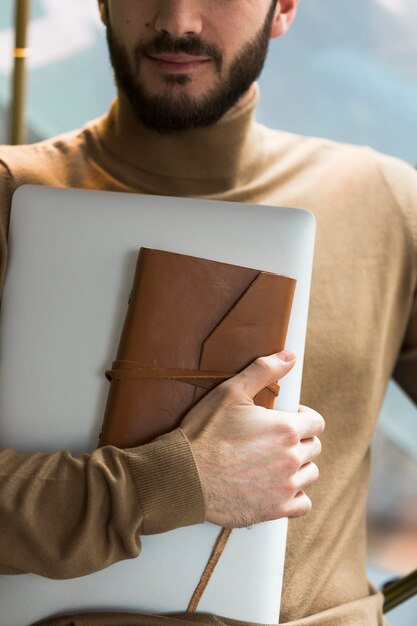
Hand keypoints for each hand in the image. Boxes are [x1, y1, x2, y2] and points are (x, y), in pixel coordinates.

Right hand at [180, 350, 324, 527]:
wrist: (184, 476)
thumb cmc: (204, 433)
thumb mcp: (230, 392)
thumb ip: (263, 371)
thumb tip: (290, 356)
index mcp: (285, 429)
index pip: (317, 423)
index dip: (304, 418)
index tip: (288, 419)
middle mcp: (291, 459)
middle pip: (314, 448)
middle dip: (299, 441)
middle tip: (276, 440)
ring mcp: (284, 487)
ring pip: (310, 474)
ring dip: (299, 467)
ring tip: (276, 462)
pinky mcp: (274, 510)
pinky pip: (303, 504)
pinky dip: (296, 496)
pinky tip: (280, 487)